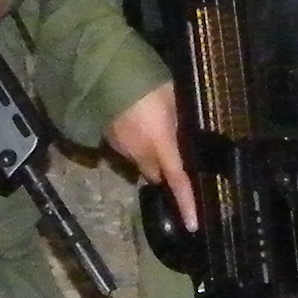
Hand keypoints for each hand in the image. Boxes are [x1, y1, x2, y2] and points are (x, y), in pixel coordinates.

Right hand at [108, 82, 193, 229]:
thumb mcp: (173, 97)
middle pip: (155, 175)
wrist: (104, 73)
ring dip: (148, 154)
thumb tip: (185, 133)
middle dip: (164, 171)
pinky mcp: (107, 139)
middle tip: (172, 154)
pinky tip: (135, 124)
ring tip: (152, 129)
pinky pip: (126, 149)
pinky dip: (133, 143)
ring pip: (140, 162)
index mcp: (161, 144)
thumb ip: (179, 120)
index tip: (192, 224)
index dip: (186, 203)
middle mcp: (140, 153)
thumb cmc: (146, 83)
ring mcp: (121, 148)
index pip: (178, 180)